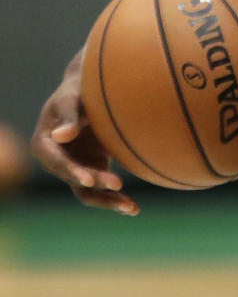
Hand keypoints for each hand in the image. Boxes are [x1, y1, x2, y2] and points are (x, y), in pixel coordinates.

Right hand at [31, 56, 139, 215]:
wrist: (92, 87)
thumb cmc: (78, 89)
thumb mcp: (72, 98)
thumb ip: (69, 116)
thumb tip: (60, 136)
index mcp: (44, 143)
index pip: (57, 162)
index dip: (71, 171)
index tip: (87, 179)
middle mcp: (57, 161)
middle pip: (74, 178)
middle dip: (96, 183)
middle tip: (118, 184)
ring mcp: (75, 166)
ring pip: (88, 191)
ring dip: (107, 200)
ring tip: (130, 207)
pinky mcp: (92, 168)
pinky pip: (102, 189)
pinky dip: (115, 198)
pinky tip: (134, 208)